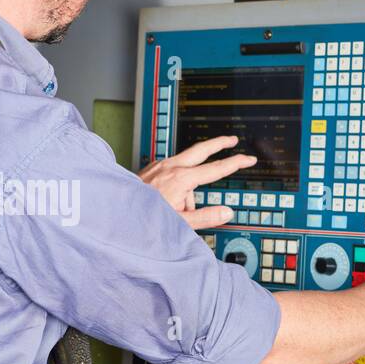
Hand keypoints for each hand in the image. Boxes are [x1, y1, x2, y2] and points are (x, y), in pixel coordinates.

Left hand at [138, 136, 255, 229]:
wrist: (116, 211)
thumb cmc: (143, 218)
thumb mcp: (179, 224)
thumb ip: (206, 218)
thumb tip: (227, 212)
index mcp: (180, 179)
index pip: (215, 169)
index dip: (235, 163)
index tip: (248, 158)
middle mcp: (170, 167)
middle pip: (201, 149)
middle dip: (219, 143)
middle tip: (232, 139)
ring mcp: (158, 166)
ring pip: (184, 166)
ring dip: (190, 180)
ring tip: (179, 209)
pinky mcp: (150, 169)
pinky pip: (170, 171)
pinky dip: (176, 181)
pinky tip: (168, 199)